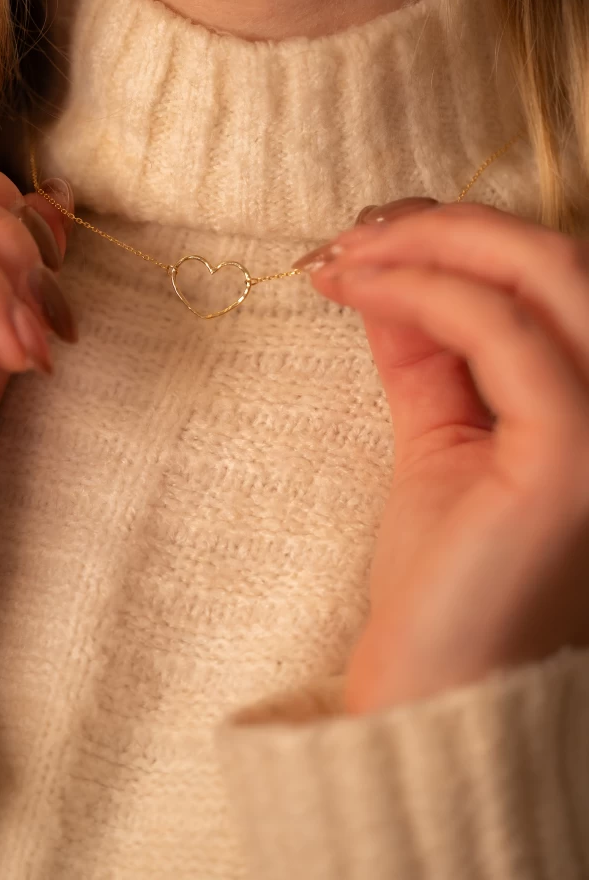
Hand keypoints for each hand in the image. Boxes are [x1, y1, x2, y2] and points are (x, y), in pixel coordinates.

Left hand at [295, 199, 588, 714]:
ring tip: (345, 257)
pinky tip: (358, 291)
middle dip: (448, 226)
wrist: (437, 683)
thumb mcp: (433, 430)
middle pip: (560, 258)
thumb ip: (424, 347)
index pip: (552, 275)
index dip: (462, 233)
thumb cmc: (441, 572)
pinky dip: (426, 292)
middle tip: (353, 236)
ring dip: (433, 244)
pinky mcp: (574, 456)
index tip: (368, 234)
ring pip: (548, 273)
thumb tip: (383, 265)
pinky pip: (504, 335)